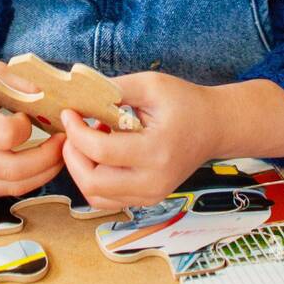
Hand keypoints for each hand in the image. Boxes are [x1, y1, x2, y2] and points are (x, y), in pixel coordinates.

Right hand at [0, 61, 65, 198]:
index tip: (28, 114)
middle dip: (49, 158)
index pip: (5, 136)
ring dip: (44, 172)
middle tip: (63, 141)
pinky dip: (29, 179)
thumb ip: (19, 83)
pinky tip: (37, 161)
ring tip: (57, 152)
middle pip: (14, 170)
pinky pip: (5, 190)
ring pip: (14, 187)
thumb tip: (49, 98)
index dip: (26, 127)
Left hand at [58, 70, 217, 211]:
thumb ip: (113, 89)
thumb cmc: (185, 103)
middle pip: (92, 182)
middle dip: (73, 156)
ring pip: (95, 195)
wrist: (215, 127)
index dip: (76, 132)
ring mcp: (151, 195)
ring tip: (87, 141)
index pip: (101, 152)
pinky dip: (94, 178)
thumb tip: (78, 95)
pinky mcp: (147, 198)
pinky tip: (100, 154)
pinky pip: (107, 198)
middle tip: (71, 132)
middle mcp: (153, 181)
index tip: (68, 113)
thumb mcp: (150, 85)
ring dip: (81, 169)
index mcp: (156, 151)